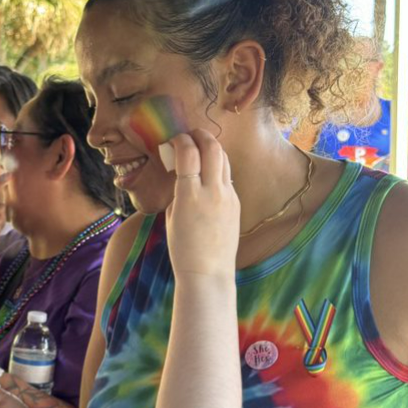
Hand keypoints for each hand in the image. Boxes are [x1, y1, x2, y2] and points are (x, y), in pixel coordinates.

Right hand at [162, 130, 238, 278]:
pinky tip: (209, 173)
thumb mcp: (172, 218)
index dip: (180, 141)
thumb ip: (179, 192)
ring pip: (224, 159)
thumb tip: (185, 176)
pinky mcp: (236, 203)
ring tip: (201, 147)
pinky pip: (227, 177)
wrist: (208, 272)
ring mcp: (228, 197)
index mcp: (189, 196)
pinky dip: (217, 168)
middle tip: (191, 134)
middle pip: (212, 148)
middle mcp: (212, 192)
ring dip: (212, 148)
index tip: (174, 140)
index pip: (188, 153)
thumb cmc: (183, 250)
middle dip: (201, 135)